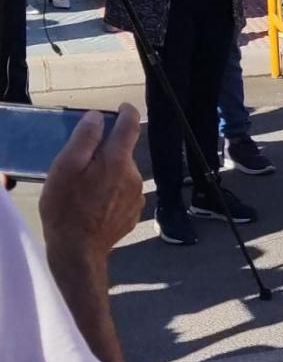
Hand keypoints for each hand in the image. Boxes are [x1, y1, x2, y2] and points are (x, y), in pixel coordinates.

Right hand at [39, 106, 143, 261]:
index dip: (126, 111)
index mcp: (118, 160)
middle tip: (83, 165)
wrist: (78, 253)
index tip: (120, 108)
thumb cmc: (66, 208)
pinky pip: (124, 194)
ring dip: (109, 175)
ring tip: (86, 190)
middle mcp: (134, 174)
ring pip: (123, 174)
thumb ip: (84, 139)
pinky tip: (95, 206)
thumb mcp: (65, 168)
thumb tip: (97, 117)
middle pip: (123, 152)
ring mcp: (137, 196)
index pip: (130, 124)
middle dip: (107, 153)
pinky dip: (112, 193)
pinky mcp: (133, 213)